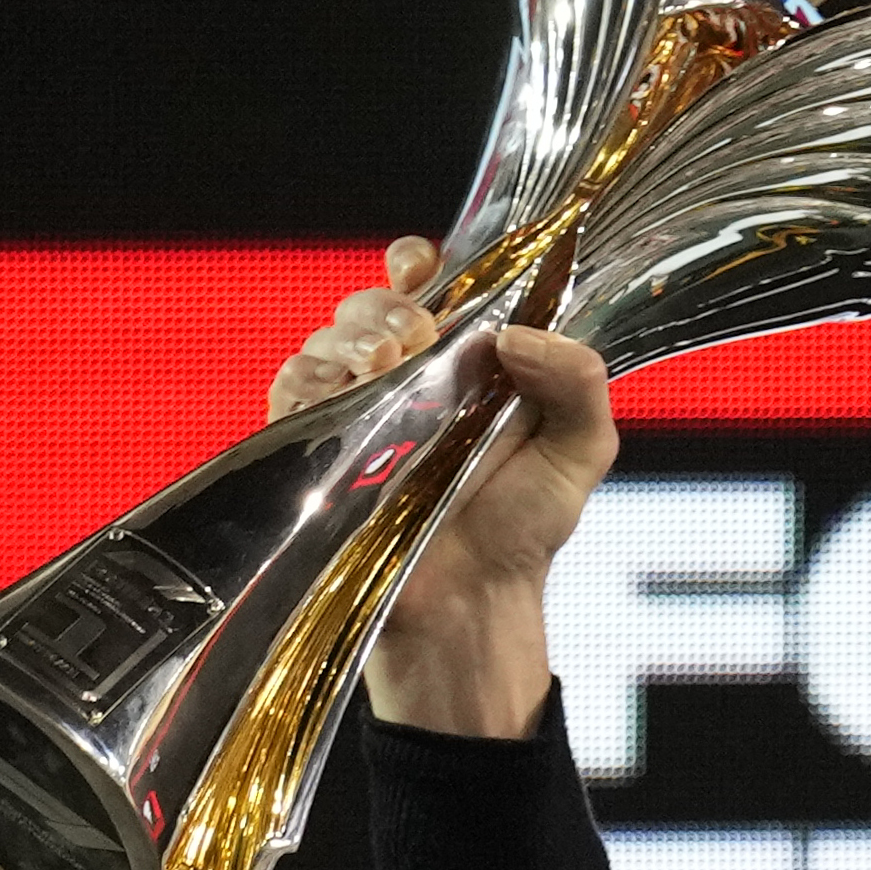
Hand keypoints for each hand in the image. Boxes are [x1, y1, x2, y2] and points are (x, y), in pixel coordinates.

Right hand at [273, 237, 618, 740]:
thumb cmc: (524, 530)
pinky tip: (337, 400)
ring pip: (326, 341)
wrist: (470, 605)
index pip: (429, 283)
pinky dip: (307, 383)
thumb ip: (577, 381)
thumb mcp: (580, 450)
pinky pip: (291, 391)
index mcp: (467, 360)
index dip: (417, 264)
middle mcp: (409, 378)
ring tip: (383, 371)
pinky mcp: (317, 451)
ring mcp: (359, 414)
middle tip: (413, 339)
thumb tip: (514, 334)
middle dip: (383, 306)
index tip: (422, 269)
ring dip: (347, 342)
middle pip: (368, 305)